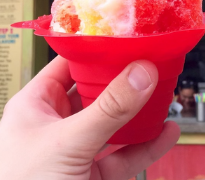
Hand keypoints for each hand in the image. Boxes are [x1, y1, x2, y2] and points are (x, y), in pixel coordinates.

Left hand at [0, 57, 179, 179]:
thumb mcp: (66, 143)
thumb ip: (108, 109)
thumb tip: (142, 72)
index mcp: (37, 104)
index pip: (71, 64)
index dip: (101, 49)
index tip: (132, 39)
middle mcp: (56, 124)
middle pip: (98, 92)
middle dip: (127, 81)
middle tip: (157, 64)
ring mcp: (75, 152)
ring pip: (114, 125)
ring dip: (141, 113)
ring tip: (167, 95)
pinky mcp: (91, 178)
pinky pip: (123, 156)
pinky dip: (146, 146)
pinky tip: (166, 134)